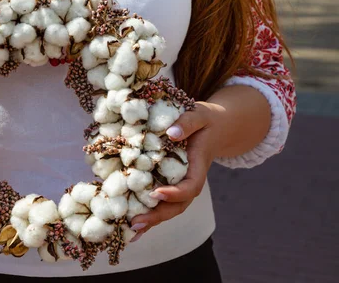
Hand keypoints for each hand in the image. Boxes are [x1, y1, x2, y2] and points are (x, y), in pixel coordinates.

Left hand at [130, 102, 222, 238]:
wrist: (217, 128)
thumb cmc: (206, 120)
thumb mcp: (200, 115)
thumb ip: (188, 122)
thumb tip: (172, 132)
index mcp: (198, 166)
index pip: (190, 186)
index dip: (175, 193)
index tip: (156, 193)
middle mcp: (189, 180)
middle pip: (178, 205)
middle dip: (158, 216)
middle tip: (136, 223)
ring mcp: (180, 184)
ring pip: (168, 208)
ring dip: (150, 220)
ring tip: (129, 231)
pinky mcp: (170, 183)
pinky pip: (160, 202)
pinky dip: (147, 214)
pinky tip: (130, 225)